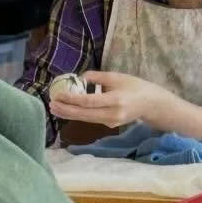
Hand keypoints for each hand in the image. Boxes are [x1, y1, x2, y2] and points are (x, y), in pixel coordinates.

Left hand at [49, 70, 167, 130]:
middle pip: (84, 114)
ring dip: (69, 114)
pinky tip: (68, 109)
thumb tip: (80, 78)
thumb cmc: (134, 86)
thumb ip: (98, 77)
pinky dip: (79, 114)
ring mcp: (110, 121)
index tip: (58, 95)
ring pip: (85, 119)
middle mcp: (112, 113)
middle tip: (51, 104)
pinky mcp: (109, 125)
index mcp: (115, 99)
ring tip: (55, 108)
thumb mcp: (117, 77)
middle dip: (66, 110)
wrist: (149, 104)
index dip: (72, 99)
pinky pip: (91, 118)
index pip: (89, 101)